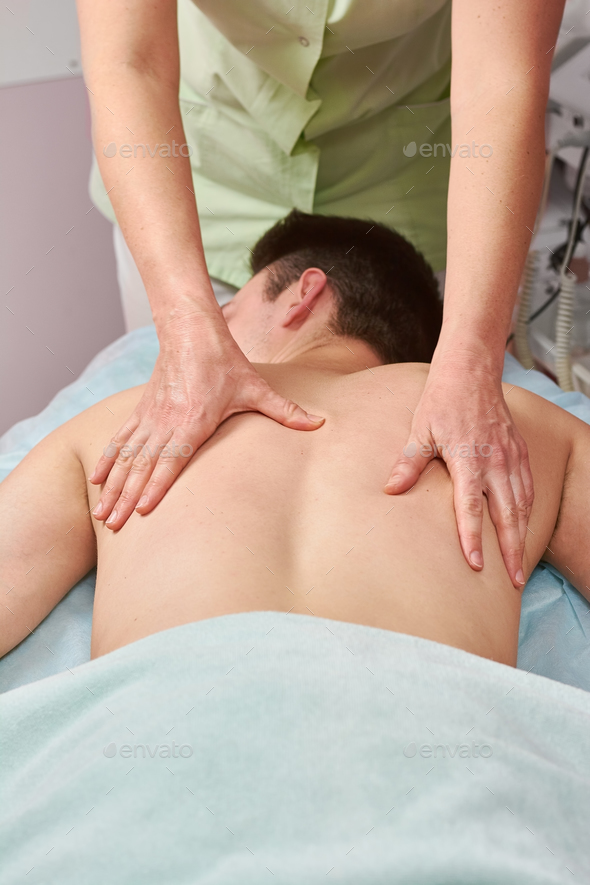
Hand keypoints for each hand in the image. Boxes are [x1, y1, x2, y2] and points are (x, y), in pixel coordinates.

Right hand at [89, 310, 323, 529]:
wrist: (191, 330)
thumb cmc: (225, 361)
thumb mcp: (256, 388)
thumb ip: (286, 410)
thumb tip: (319, 424)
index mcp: (193, 421)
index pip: (172, 461)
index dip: (156, 487)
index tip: (142, 511)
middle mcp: (166, 422)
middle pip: (142, 466)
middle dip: (127, 498)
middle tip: (113, 525)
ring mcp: (151, 417)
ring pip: (127, 457)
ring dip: (114, 486)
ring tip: (102, 514)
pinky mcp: (142, 411)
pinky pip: (121, 440)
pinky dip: (108, 461)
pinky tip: (98, 480)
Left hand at [385, 356, 533, 588]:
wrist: (471, 370)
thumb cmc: (441, 400)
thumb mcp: (419, 430)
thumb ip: (408, 463)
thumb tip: (391, 489)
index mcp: (469, 459)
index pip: (471, 508)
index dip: (472, 538)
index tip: (475, 564)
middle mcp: (495, 461)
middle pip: (508, 515)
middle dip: (512, 550)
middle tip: (514, 580)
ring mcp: (511, 456)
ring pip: (523, 504)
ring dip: (523, 535)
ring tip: (521, 563)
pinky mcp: (519, 450)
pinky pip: (528, 487)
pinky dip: (529, 510)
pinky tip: (525, 526)